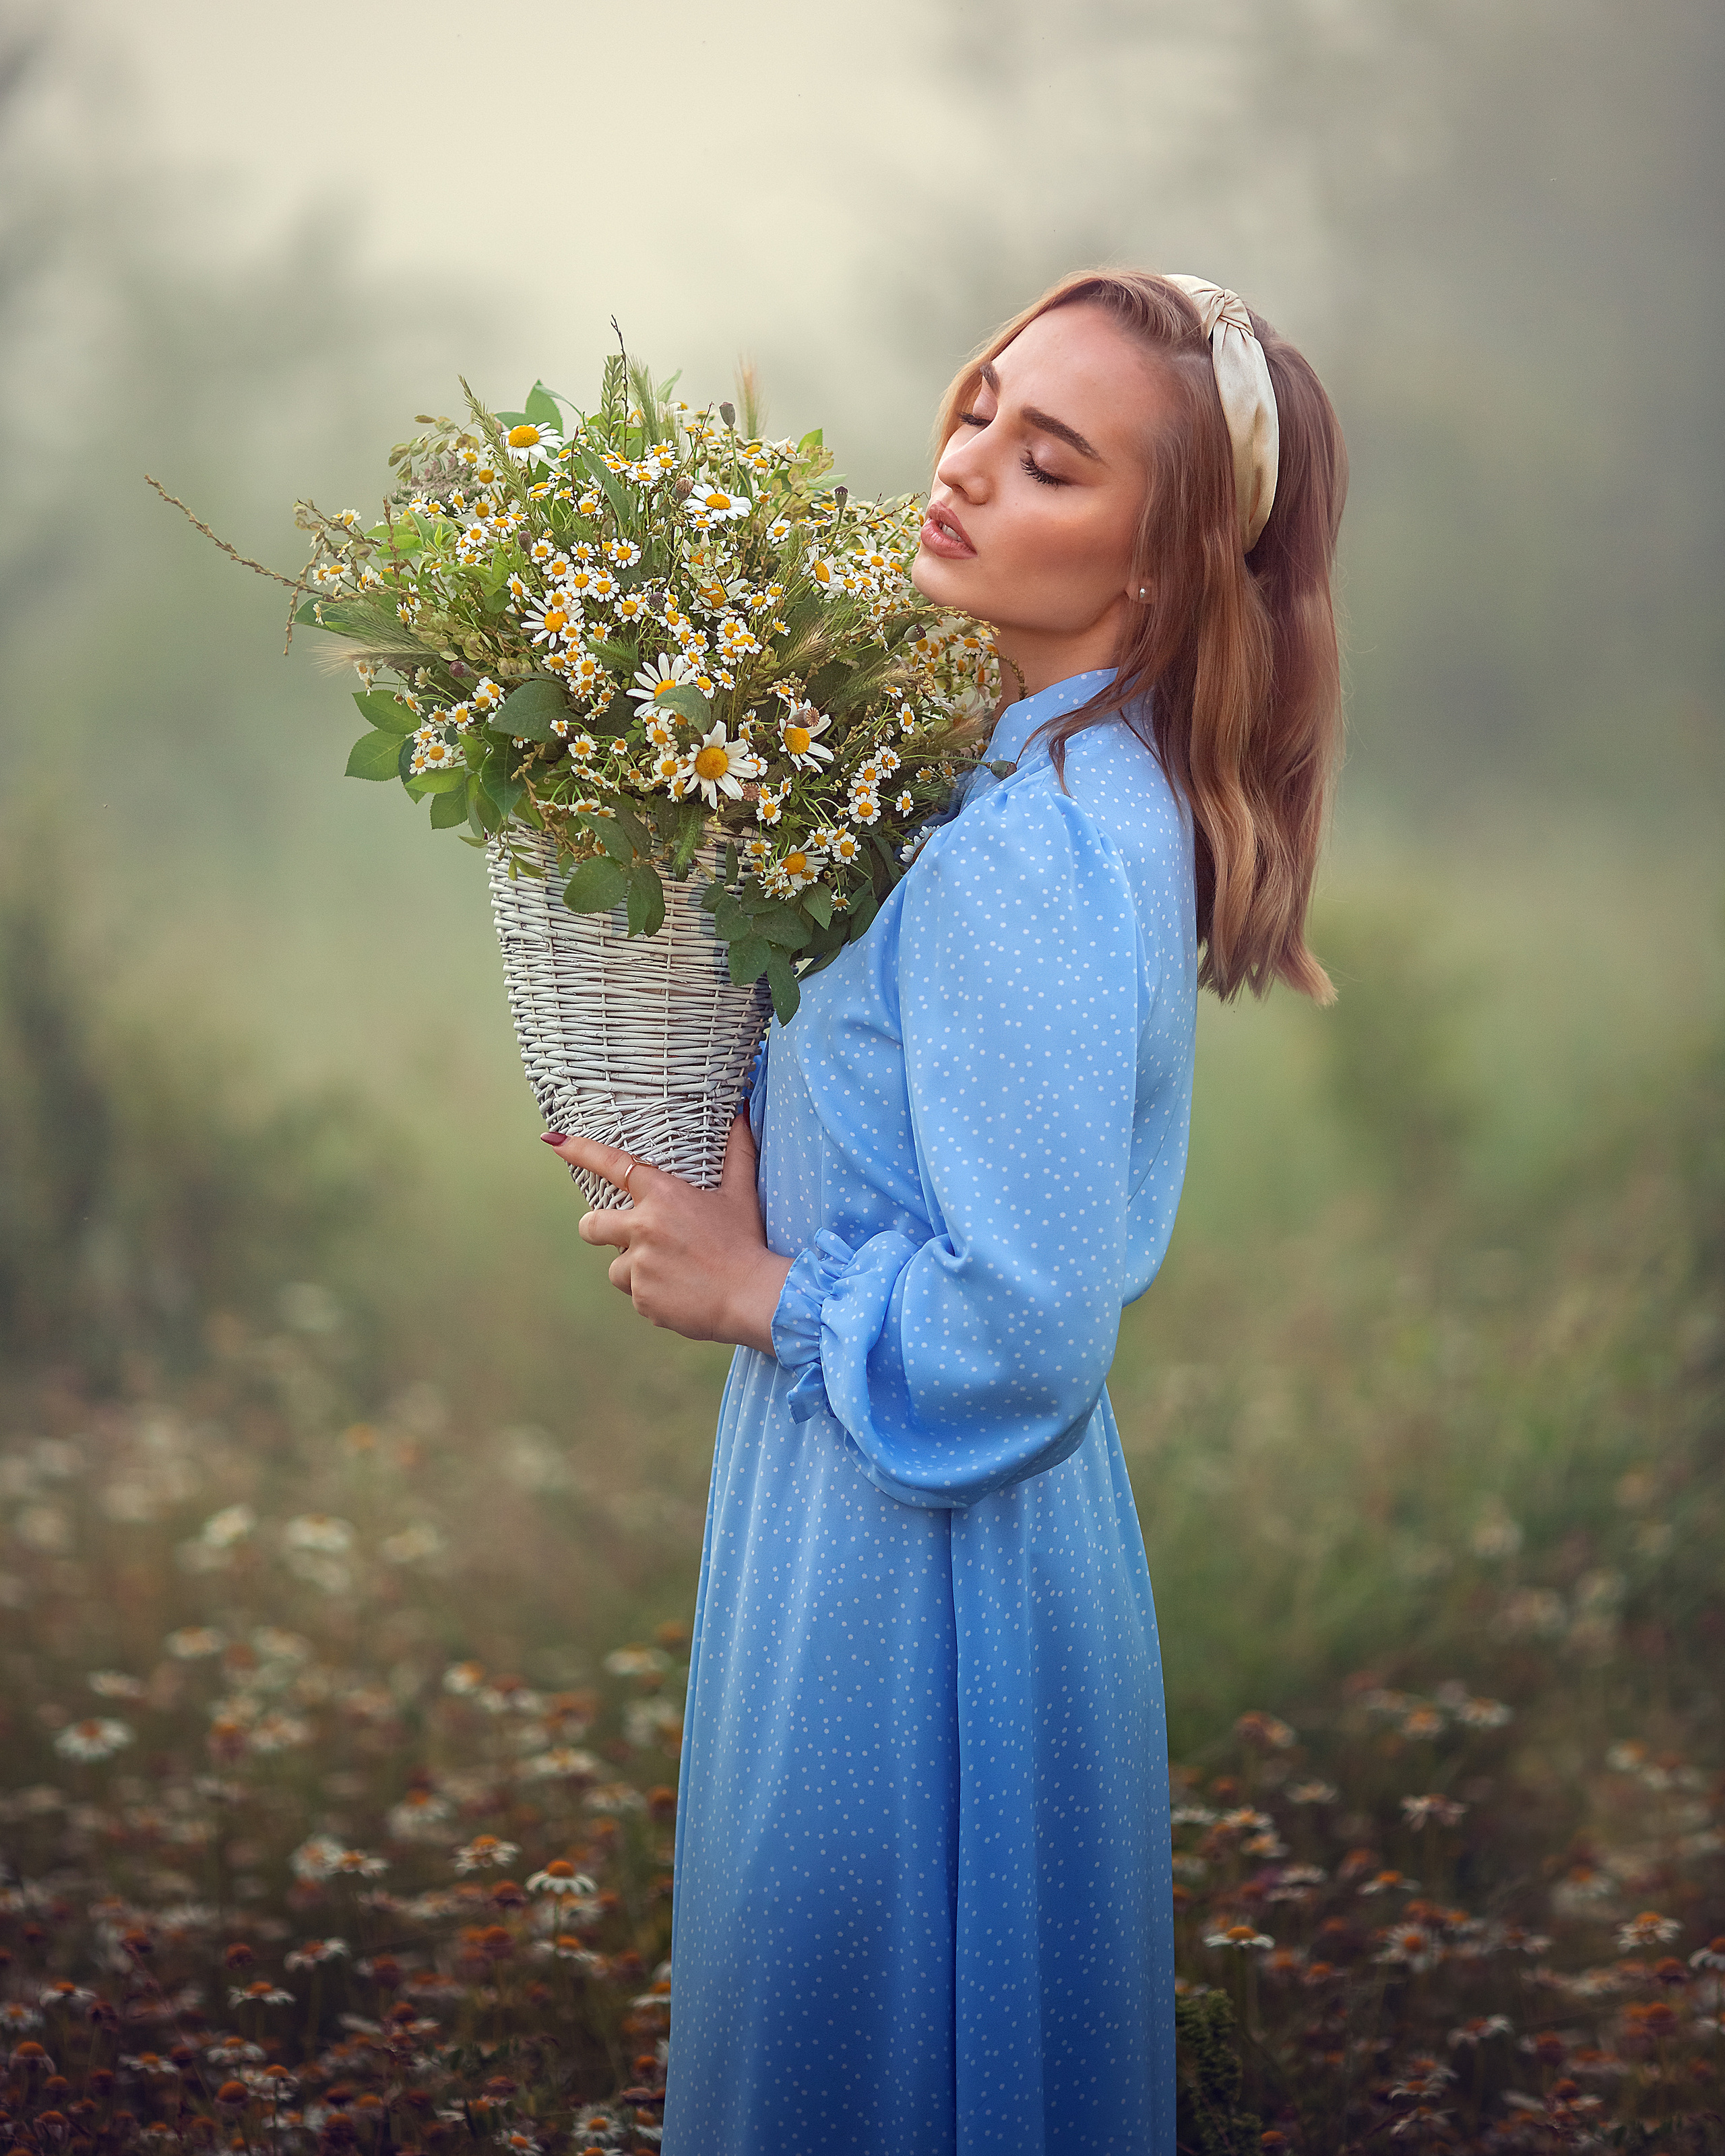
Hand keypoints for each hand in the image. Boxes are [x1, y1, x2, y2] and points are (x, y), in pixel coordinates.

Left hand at [542, 1115, 791, 1353]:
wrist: (753, 1299)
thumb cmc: (747, 1242)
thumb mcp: (741, 1195)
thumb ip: (737, 1154)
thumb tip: (743, 1115)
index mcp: (663, 1196)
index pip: (613, 1165)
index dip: (579, 1151)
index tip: (552, 1142)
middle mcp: (643, 1227)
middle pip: (591, 1224)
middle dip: (598, 1228)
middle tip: (628, 1236)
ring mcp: (639, 1266)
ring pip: (615, 1267)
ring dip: (634, 1269)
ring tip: (673, 1273)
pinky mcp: (641, 1298)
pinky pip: (635, 1294)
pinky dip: (653, 1295)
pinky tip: (681, 1293)